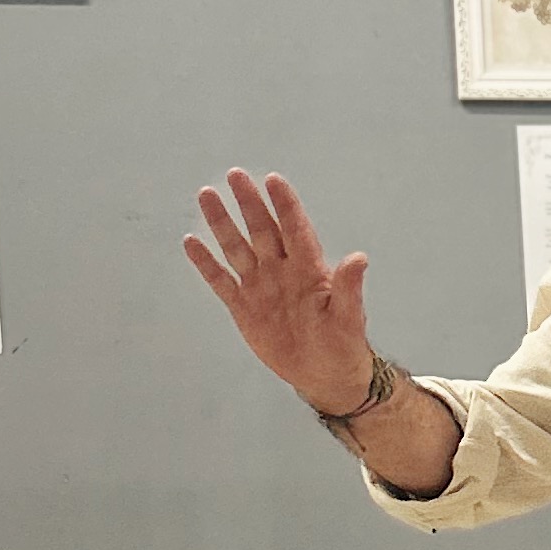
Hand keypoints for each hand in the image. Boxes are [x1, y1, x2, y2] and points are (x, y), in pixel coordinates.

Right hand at [183, 169, 373, 410]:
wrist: (324, 374)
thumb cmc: (342, 344)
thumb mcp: (349, 317)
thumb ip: (348, 287)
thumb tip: (359, 258)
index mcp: (310, 269)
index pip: (296, 229)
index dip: (285, 205)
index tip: (273, 180)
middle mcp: (282, 270)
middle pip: (262, 230)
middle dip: (250, 203)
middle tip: (235, 175)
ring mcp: (261, 286)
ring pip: (237, 248)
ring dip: (222, 223)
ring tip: (207, 195)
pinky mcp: (243, 306)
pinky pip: (221, 280)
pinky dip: (206, 263)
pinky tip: (191, 242)